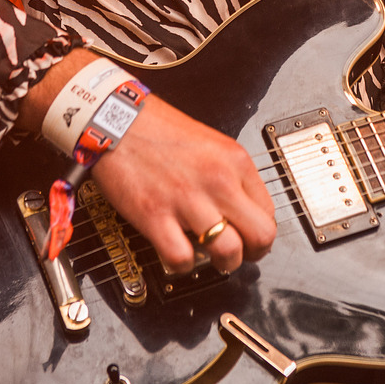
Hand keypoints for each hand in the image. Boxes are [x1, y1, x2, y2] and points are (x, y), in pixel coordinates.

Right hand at [90, 95, 277, 274]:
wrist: (115, 118)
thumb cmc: (157, 129)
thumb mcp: (210, 143)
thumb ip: (229, 175)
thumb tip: (240, 210)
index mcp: (234, 161)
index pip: (269, 212)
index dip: (259, 233)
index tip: (248, 237)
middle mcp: (217, 180)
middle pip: (260, 236)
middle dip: (252, 254)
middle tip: (238, 255)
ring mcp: (187, 199)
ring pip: (228, 252)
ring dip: (222, 264)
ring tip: (209, 257)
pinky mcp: (155, 215)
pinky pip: (182, 259)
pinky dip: (182, 265)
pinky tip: (178, 253)